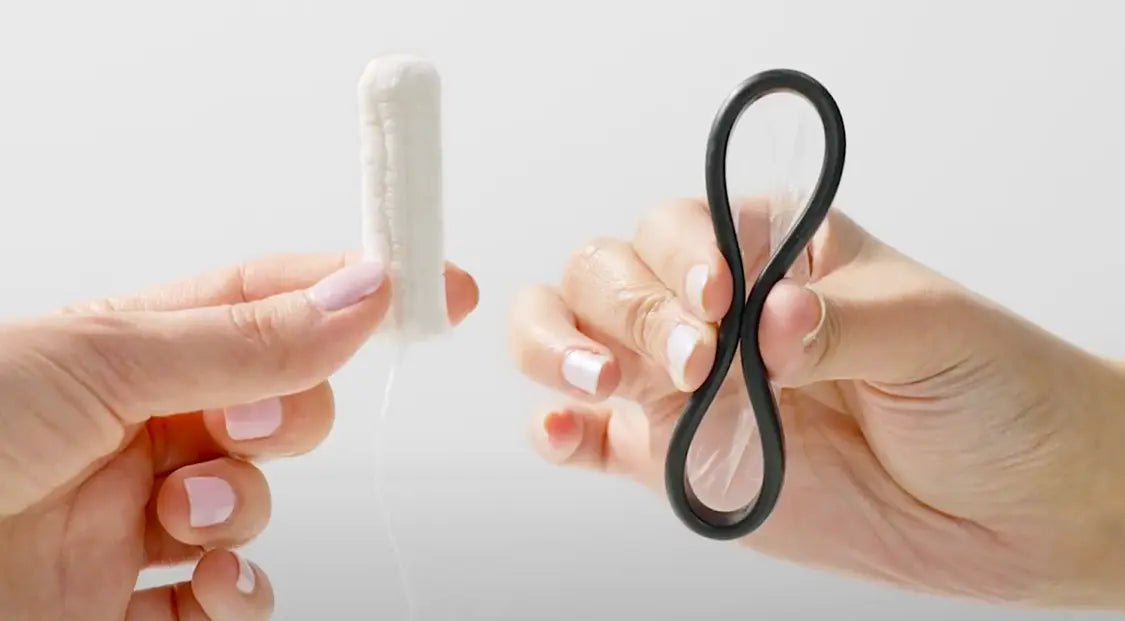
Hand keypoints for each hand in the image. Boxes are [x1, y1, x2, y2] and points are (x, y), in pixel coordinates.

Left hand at [0, 253, 478, 620]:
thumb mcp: (102, 366)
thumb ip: (246, 340)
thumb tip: (363, 293)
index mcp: (134, 346)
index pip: (272, 298)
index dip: (358, 288)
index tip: (440, 288)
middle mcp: (144, 425)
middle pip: (284, 403)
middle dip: (293, 413)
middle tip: (256, 420)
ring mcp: (142, 515)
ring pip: (262, 502)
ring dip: (250, 509)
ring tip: (189, 514)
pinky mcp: (135, 603)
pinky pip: (229, 599)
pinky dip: (238, 595)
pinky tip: (206, 585)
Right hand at [508, 196, 1124, 609]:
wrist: (1014, 506)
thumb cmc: (991, 389)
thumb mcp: (933, 331)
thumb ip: (842, 323)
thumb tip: (770, 322)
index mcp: (770, 253)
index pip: (681, 226)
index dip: (680, 256)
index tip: (718, 298)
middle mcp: (712, 311)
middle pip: (606, 274)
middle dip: (630, 309)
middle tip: (692, 361)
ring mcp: (685, 386)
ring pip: (576, 339)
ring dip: (560, 347)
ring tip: (596, 379)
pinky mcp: (672, 459)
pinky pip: (593, 437)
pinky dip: (560, 429)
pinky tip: (563, 432)